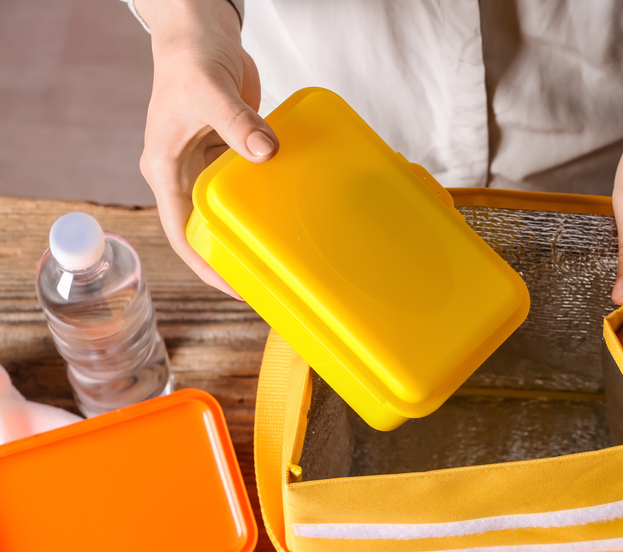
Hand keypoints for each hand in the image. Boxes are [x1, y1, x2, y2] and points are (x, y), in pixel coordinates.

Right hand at [135, 0, 278, 296]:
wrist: (199, 29)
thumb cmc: (188, 57)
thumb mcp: (207, 90)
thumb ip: (236, 123)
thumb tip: (266, 152)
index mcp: (166, 169)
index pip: (182, 231)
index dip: (206, 264)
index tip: (234, 286)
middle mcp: (185, 172)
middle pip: (207, 227)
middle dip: (233, 254)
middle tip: (270, 279)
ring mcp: (208, 163)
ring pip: (230, 207)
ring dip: (253, 226)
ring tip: (285, 254)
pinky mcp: (232, 149)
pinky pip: (250, 181)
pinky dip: (268, 194)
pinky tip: (293, 209)